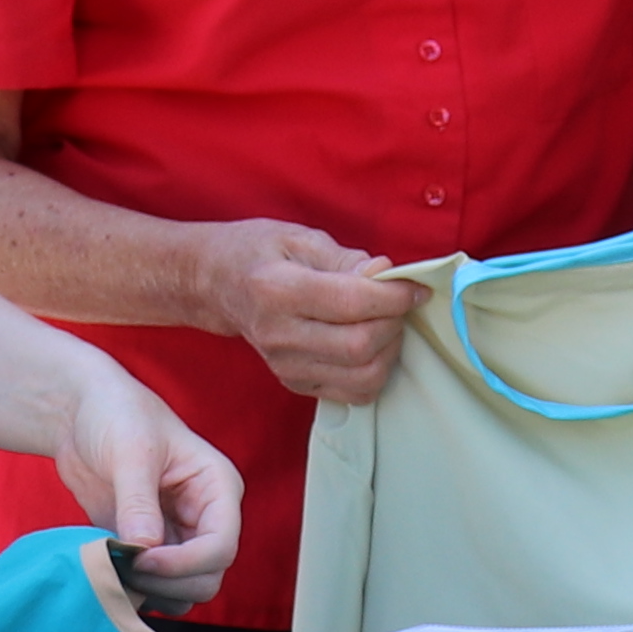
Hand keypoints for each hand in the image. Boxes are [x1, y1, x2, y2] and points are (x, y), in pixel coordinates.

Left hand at [41, 356, 245, 611]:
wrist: (81, 416)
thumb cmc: (117, 416)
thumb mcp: (129, 451)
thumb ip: (138, 501)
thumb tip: (145, 548)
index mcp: (217, 489)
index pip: (221, 546)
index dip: (183, 563)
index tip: (138, 558)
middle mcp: (206, 518)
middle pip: (208, 577)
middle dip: (167, 581)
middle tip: (121, 566)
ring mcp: (178, 536)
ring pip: (185, 590)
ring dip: (152, 591)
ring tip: (112, 570)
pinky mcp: (150, 549)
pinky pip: (156, 587)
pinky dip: (136, 591)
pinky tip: (108, 573)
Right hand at [200, 218, 427, 408]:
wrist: (217, 285)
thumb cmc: (258, 254)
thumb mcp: (299, 238)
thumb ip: (345, 259)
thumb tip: (385, 275)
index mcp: (277, 291)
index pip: (352, 303)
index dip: (395, 296)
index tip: (415, 287)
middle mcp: (279, 335)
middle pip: (360, 345)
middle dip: (395, 322)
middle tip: (397, 302)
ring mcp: (286, 365)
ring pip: (363, 376)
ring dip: (390, 350)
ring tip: (384, 323)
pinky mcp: (295, 383)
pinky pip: (354, 393)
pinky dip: (375, 371)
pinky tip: (370, 345)